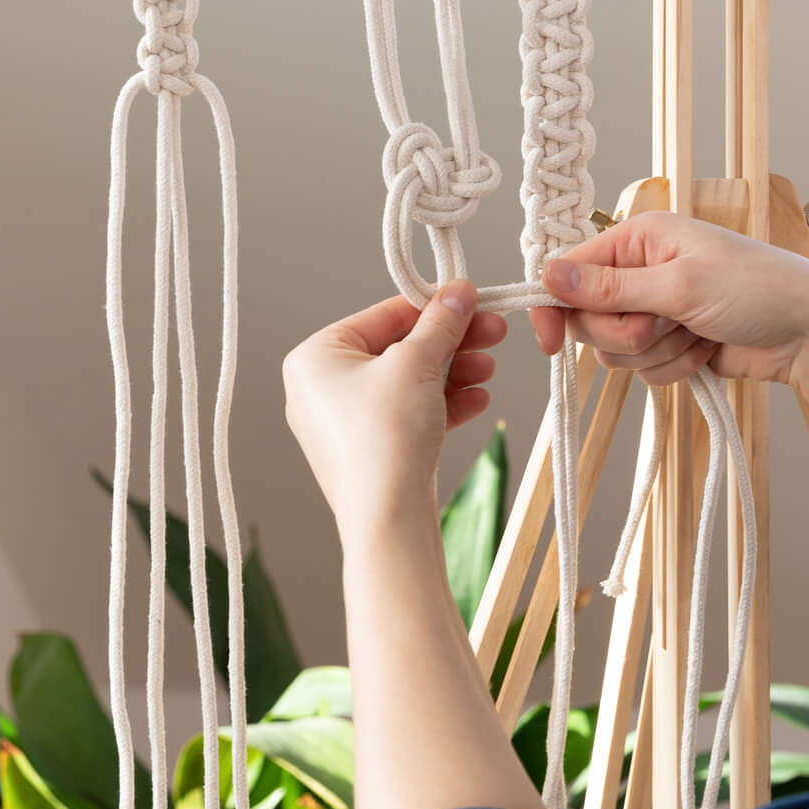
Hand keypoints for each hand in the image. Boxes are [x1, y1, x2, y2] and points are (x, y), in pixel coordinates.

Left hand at [283, 282, 507, 542]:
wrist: (388, 518)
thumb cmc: (385, 436)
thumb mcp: (417, 363)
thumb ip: (440, 322)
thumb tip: (458, 290)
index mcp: (315, 357)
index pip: (383, 315)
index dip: (433, 306)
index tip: (471, 299)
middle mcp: (321, 389)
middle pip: (398, 349)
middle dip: (451, 343)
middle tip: (493, 331)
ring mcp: (344, 424)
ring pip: (407, 384)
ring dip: (453, 373)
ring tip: (488, 369)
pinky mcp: (369, 452)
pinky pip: (407, 416)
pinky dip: (441, 405)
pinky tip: (478, 401)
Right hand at [529, 211, 808, 394]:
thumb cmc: (758, 289)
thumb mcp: (680, 284)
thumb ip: (611, 287)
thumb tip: (547, 275)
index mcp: (639, 238)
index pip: (570, 272)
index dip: (555, 308)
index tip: (549, 344)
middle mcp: (642, 271)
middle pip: (590, 319)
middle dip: (626, 333)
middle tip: (666, 324)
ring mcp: (657, 310)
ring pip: (616, 351)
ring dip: (656, 353)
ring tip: (697, 333)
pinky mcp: (672, 345)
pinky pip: (645, 371)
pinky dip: (675, 368)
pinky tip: (707, 351)